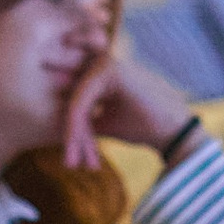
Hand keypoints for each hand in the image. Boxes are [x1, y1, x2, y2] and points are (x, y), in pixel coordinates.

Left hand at [57, 45, 189, 169]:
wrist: (174, 130)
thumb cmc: (141, 125)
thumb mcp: (102, 122)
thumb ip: (80, 119)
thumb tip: (49, 127)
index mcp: (98, 70)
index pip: (70, 97)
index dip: (69, 128)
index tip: (71, 157)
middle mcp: (100, 60)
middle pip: (70, 101)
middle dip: (71, 135)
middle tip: (72, 163)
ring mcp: (104, 62)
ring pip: (74, 104)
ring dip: (74, 137)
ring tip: (73, 163)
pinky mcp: (109, 71)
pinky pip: (82, 103)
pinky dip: (78, 130)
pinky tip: (76, 153)